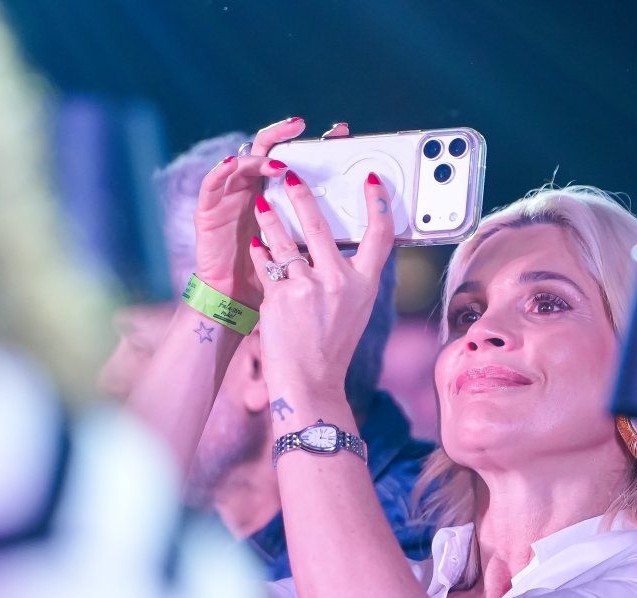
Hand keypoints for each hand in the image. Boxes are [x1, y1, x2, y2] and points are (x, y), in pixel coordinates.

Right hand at [193, 119, 350, 310]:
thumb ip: (326, 237)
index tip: (341, 133)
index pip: (298, 160)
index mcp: (280, 198)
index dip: (317, 144)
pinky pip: (211, 185)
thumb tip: (366, 229)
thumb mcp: (305, 257)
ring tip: (276, 158)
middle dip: (284, 135)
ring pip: (243, 163)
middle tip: (301, 126)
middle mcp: (255, 190)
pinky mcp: (208, 211)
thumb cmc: (274, 282)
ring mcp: (230, 198)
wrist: (236, 302)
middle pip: (269, 152)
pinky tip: (233, 163)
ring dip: (259, 157)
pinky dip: (221, 171)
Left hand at [247, 168, 393, 405]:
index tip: (370, 180)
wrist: (309, 382)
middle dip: (302, 195)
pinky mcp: (280, 297)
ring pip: (284, 240)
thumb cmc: (332, 347)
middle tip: (290, 176)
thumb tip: (338, 245)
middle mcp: (340, 282)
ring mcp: (309, 288)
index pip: (380, 235)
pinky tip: (256, 245)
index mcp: (366, 285)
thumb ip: (350, 277)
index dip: (378, 203)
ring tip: (262, 205)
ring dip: (270, 219)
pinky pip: (267, 264)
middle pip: (321, 225)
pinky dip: (260, 253)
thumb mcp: (355, 310)